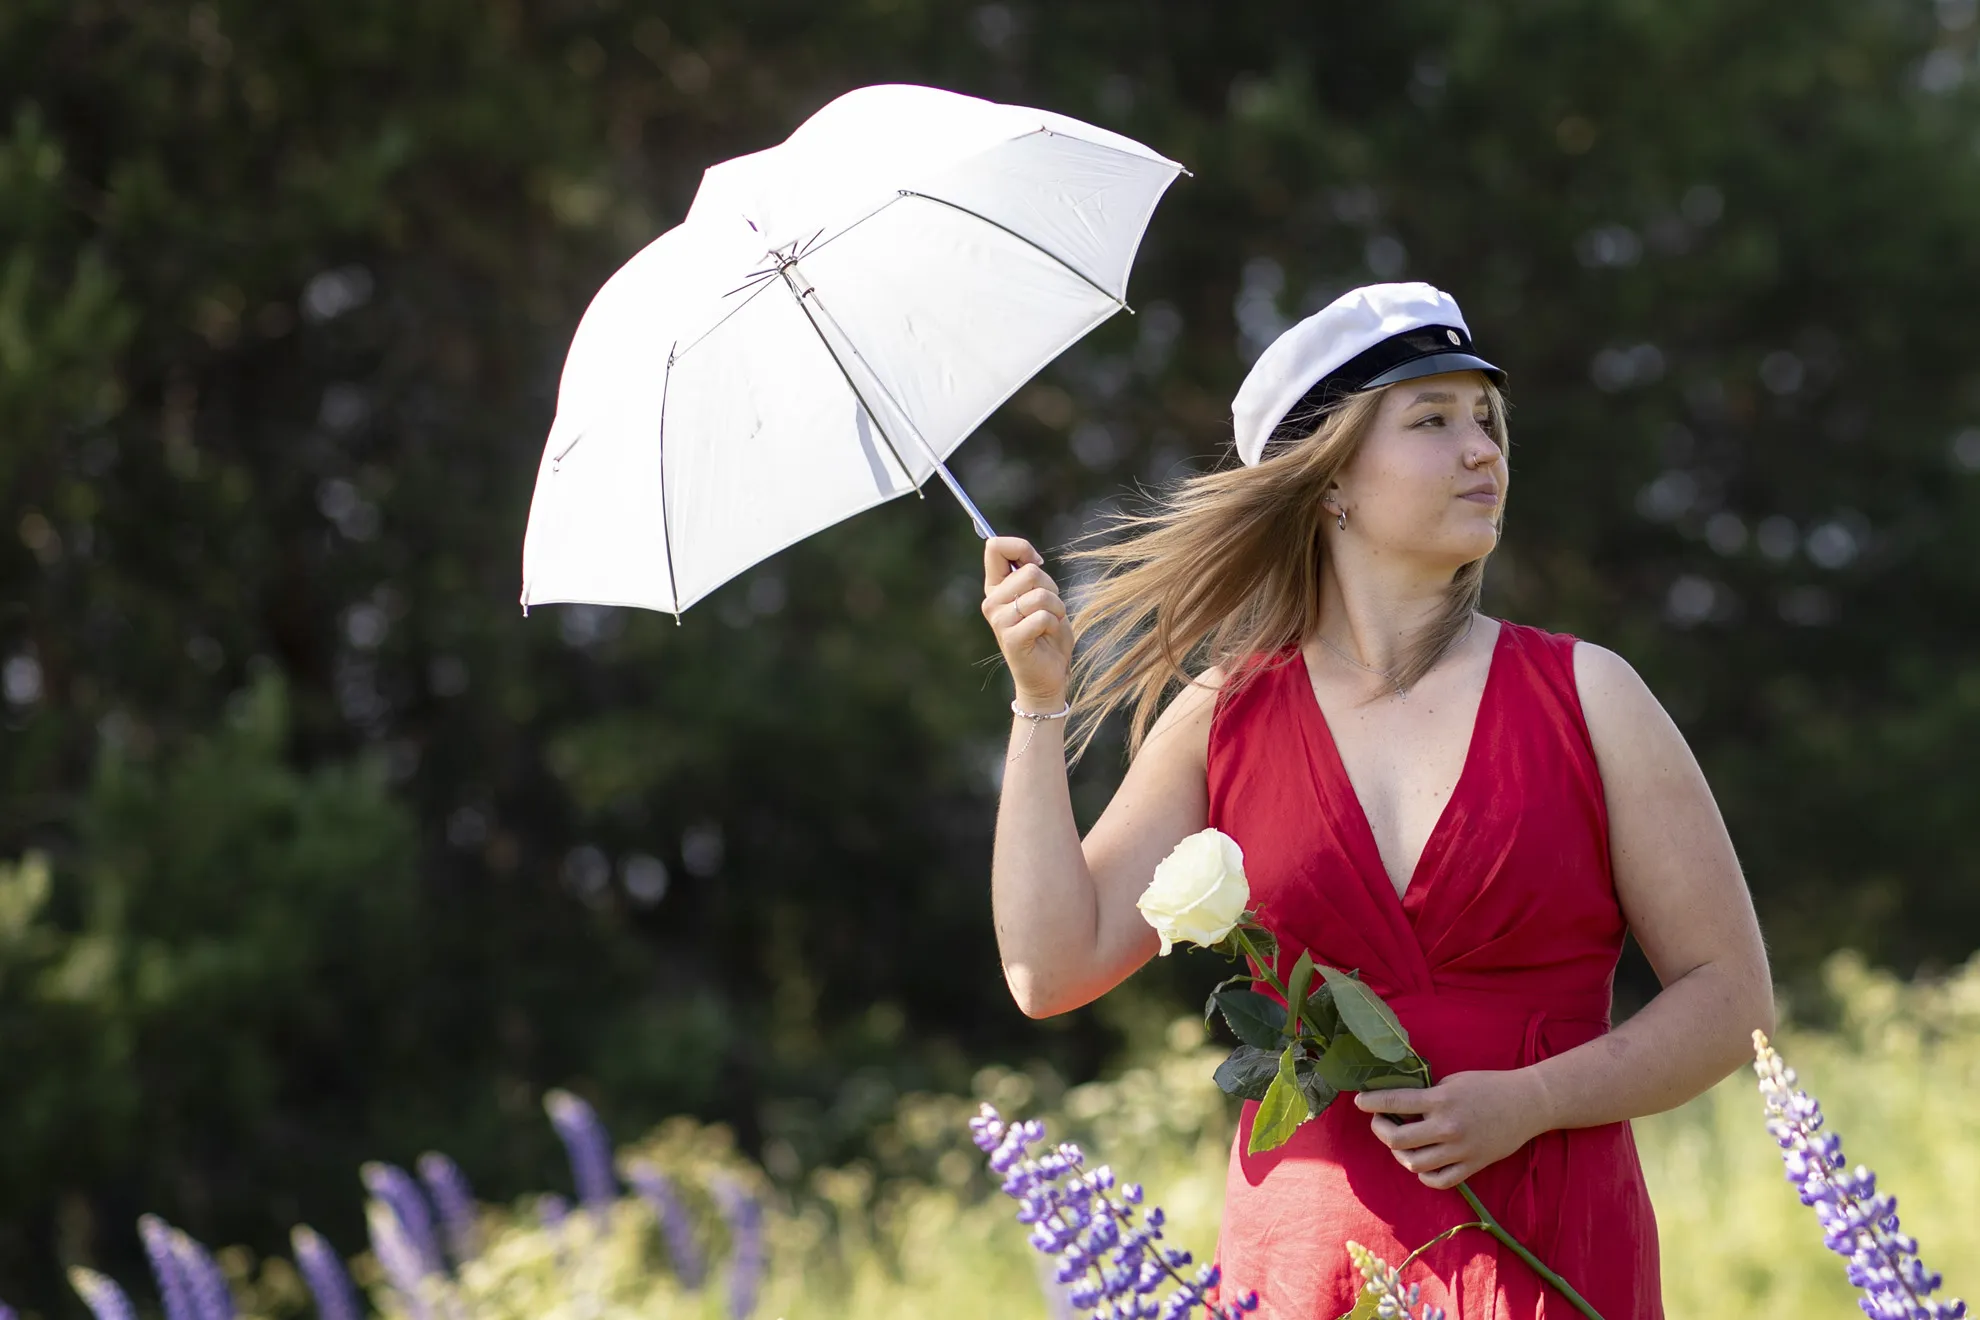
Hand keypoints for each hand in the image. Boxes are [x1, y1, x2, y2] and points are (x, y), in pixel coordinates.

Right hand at [980, 534, 1070, 706]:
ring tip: (1051, 624)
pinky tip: (1047, 637)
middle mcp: (992, 602)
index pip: (994, 547)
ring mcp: (999, 621)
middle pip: (1029, 572)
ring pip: (1041, 595)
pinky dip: (1054, 625)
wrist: (1048, 677)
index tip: (1035, 563)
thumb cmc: (1047, 636)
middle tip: (1050, 608)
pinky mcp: (1012, 638)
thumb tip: (1030, 560)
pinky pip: (1043, 617)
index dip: (1021, 548)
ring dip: (1057, 609)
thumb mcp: (1040, 599)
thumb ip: (1031, 579)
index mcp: (996, 587)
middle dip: (1051, 588)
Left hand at [1353, 1069, 1550, 1189]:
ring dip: (1400, 1154)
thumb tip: (1398, 1104)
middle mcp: (1447, 1127)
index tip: (1359, 1101)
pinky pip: (1439, 1180)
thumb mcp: (1453, 1080)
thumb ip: (1428, 1094)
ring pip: (1415, 1164)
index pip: (1395, 1102)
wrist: (1527, 1104)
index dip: (1371, 1102)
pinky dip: (1424, 1175)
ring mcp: (1460, 1150)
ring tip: (1400, 1142)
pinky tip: (1422, 1163)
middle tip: (1380, 1122)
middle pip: (1398, 1140)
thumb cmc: (1488, 1085)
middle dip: (1380, 1130)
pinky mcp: (1472, 1166)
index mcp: (1441, 1099)